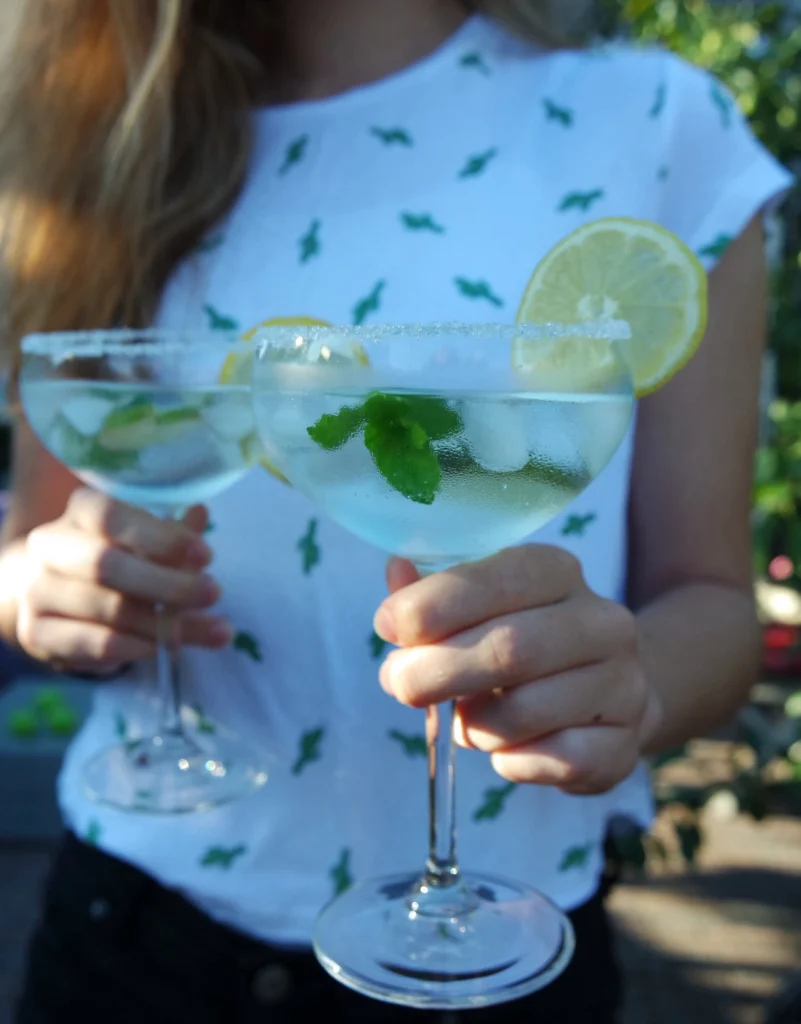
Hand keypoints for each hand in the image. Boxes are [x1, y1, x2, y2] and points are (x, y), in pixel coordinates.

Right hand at [16, 488, 230, 674]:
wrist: (55, 596)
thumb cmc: (118, 558)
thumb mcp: (148, 541)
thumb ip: (174, 534)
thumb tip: (201, 513)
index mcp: (80, 511)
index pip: (111, 517)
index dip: (160, 537)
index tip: (205, 556)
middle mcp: (50, 546)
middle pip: (105, 564)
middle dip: (167, 583)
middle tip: (213, 593)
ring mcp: (39, 591)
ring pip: (107, 609)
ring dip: (163, 623)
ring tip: (211, 629)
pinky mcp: (38, 633)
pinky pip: (97, 644)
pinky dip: (139, 647)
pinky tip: (167, 647)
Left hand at [374, 546, 661, 794]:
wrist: (605, 693)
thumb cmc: (519, 639)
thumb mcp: (477, 604)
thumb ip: (431, 592)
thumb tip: (396, 573)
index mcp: (558, 572)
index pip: (498, 578)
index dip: (434, 603)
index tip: (387, 626)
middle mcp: (601, 622)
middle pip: (511, 648)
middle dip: (437, 670)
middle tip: (400, 684)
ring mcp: (623, 684)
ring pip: (526, 712)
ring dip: (474, 724)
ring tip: (467, 719)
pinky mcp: (625, 744)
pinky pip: (553, 761)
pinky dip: (512, 761)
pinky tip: (508, 748)